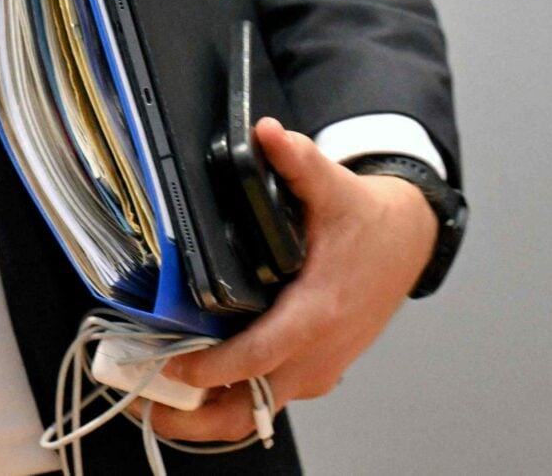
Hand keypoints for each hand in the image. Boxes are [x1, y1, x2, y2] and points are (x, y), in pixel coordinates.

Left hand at [144, 118, 436, 443]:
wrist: (406, 241)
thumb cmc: (367, 222)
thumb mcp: (333, 186)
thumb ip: (297, 161)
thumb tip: (267, 134)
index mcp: (318, 312)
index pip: (260, 356)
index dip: (214, 367)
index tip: (173, 366)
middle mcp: (318, 352)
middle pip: (252, 407)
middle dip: (198, 417)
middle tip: (145, 402)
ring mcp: (318, 367)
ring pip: (257, 412)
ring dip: (208, 416)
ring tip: (155, 401)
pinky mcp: (315, 369)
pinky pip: (268, 400)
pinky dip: (231, 402)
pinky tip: (191, 386)